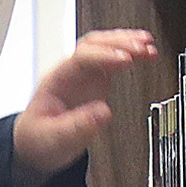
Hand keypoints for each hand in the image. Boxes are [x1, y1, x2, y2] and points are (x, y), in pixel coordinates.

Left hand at [11, 30, 159, 184]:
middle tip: (143, 47)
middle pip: (94, 45)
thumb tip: (104, 112)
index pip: (81, 58)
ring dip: (126, 43)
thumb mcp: (54, 139)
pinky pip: (113, 60)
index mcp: (56, 80)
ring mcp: (84, 74)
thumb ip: (77, 127)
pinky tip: (145, 53)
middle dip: (119, 43)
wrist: (36, 143)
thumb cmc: (40, 138)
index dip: (104, 56)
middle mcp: (70, 72)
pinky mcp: (96, 81)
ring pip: (105, 47)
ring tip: (149, 45)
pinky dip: (130, 54)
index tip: (125, 59)